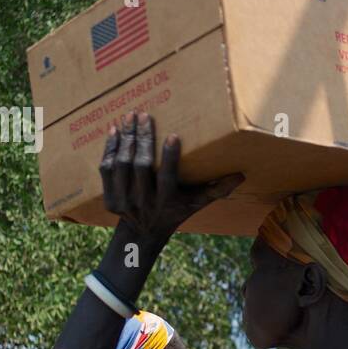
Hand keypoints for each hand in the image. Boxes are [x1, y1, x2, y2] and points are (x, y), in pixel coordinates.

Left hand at [100, 111, 243, 239]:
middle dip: (142, 139)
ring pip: (122, 165)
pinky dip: (109, 149)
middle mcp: (145, 202)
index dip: (169, 158)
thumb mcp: (197, 203)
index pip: (168, 178)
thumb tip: (242, 175)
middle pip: (141, 167)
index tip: (172, 135)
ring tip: (129, 117)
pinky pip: (106, 170)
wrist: (143, 233)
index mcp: (168, 201)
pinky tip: (114, 131)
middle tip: (144, 115)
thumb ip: (217, 189)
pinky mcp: (109, 198)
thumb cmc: (175, 211)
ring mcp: (124, 201)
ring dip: (125, 139)